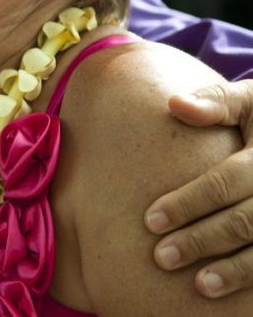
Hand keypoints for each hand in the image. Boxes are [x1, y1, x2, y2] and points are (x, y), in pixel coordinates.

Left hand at [145, 78, 252, 297]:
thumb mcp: (252, 101)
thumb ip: (216, 102)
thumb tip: (173, 104)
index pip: (224, 182)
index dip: (188, 204)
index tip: (149, 221)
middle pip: (245, 221)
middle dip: (202, 241)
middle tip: (161, 257)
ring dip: (236, 270)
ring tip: (199, 285)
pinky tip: (231, 289)